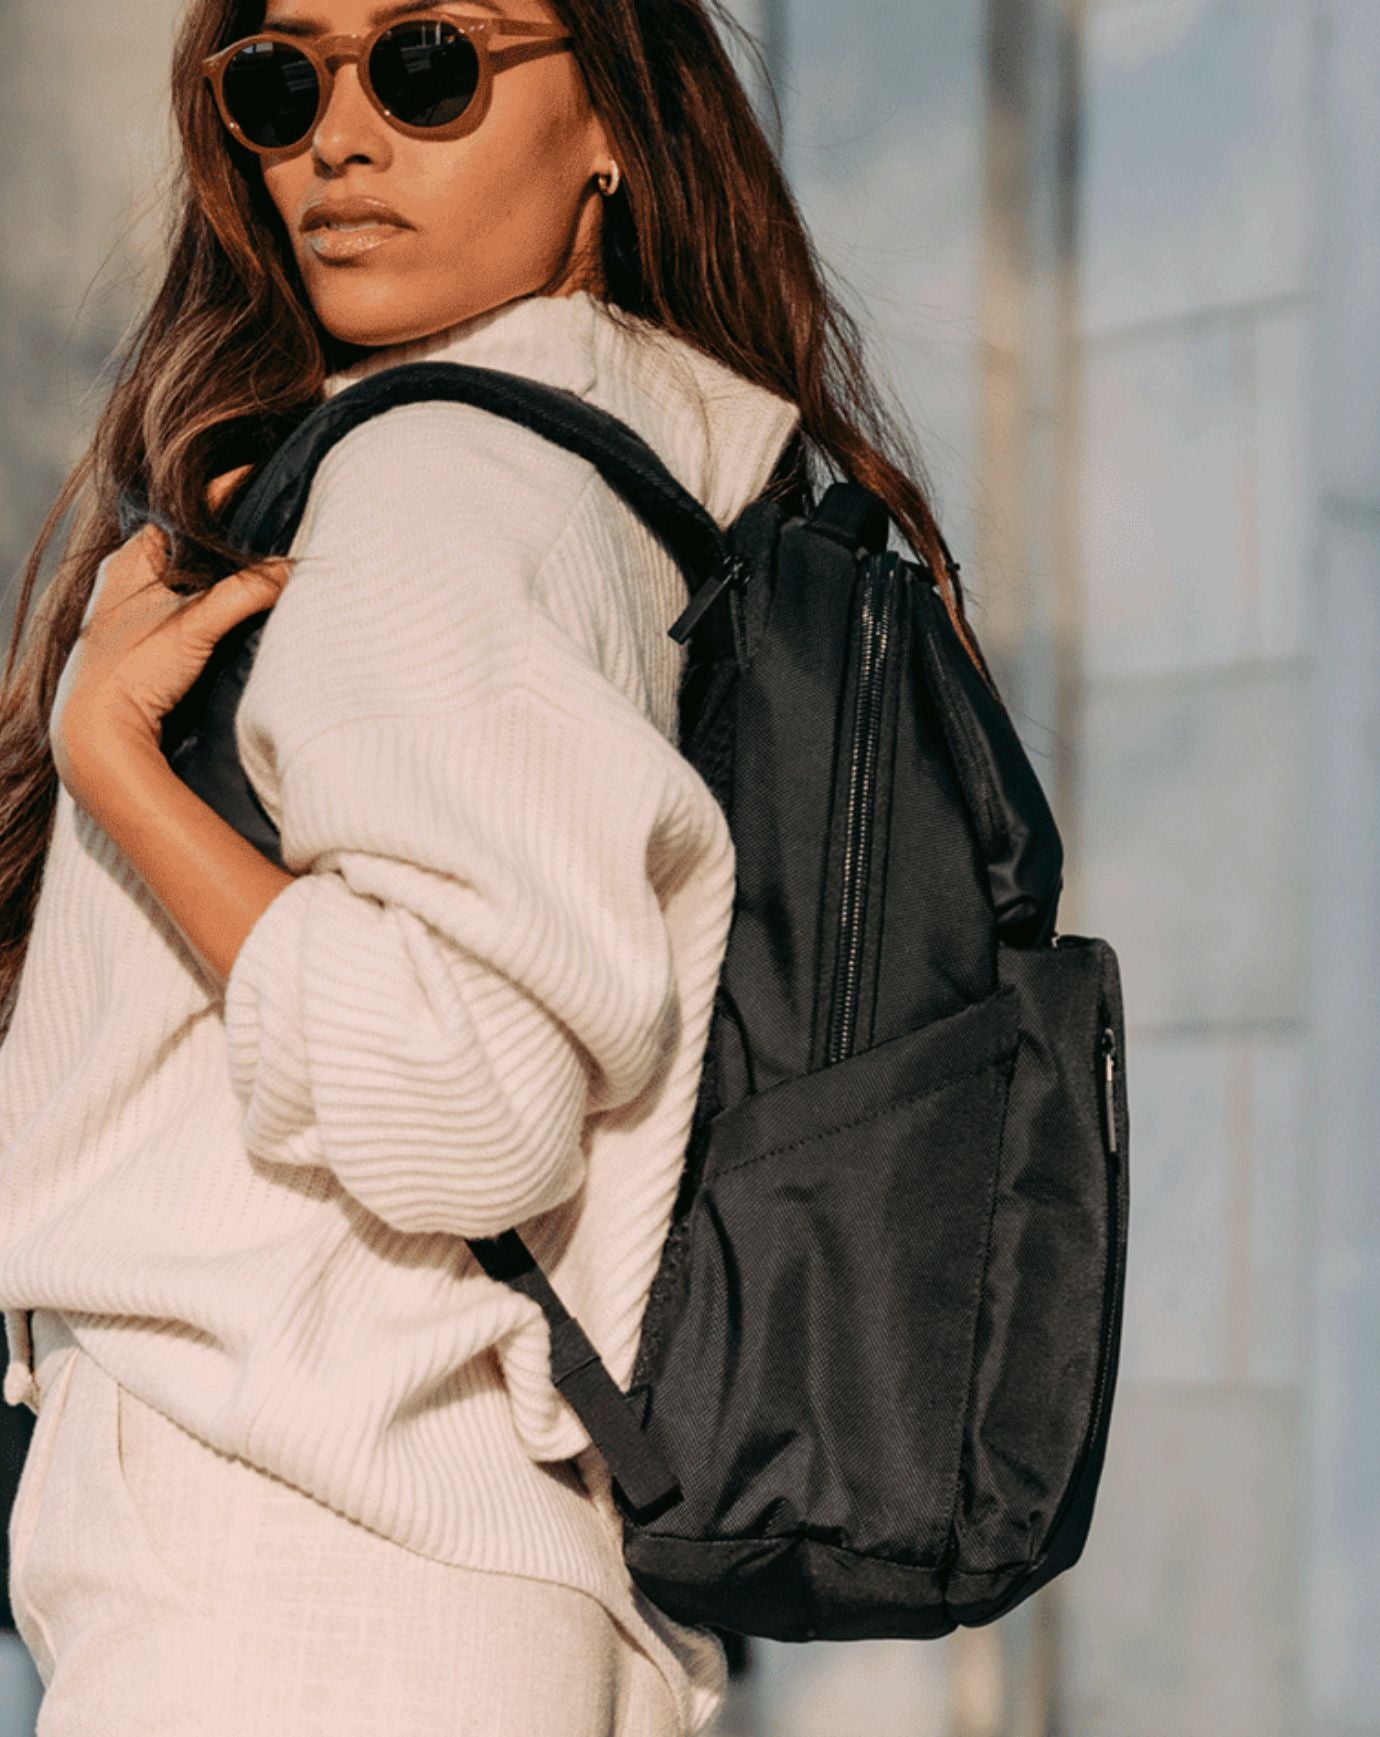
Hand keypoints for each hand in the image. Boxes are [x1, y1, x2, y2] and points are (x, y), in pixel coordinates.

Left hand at [51, 466, 288, 805]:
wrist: (97, 735)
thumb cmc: (131, 673)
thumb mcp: (195, 625)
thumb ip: (245, 592)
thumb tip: (292, 568)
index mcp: (129, 560)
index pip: (183, 511)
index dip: (222, 494)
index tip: (258, 477)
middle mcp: (125, 579)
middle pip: (187, 543)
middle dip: (227, 535)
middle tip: (270, 521)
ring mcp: (130, 612)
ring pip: (186, 576)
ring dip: (219, 572)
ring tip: (260, 561)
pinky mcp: (141, 642)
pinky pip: (184, 605)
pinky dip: (210, 600)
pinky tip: (234, 608)